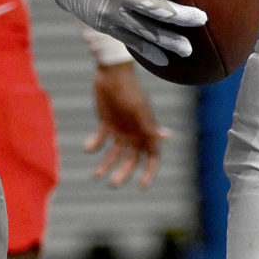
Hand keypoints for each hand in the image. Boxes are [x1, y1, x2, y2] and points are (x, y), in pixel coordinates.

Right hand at [45, 0, 207, 65]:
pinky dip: (148, 51)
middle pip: (151, 6)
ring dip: (167, 40)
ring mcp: (111, 12)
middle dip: (177, 14)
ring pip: (143, 29)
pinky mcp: (107, 26)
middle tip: (202, 18)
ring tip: (190, 49)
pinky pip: (130, 41)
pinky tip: (167, 59)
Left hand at [87, 62, 168, 187]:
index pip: (152, 157)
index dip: (149, 172)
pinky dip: (94, 146)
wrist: (111, 73)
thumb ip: (151, 126)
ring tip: (96, 176)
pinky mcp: (106, 124)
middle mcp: (135, 133)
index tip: (142, 186)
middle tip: (113, 184)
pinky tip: (88, 148)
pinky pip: (100, 140)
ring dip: (106, 165)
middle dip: (123, 173)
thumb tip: (169, 137)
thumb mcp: (139, 110)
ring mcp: (120, 129)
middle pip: (131, 160)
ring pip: (114, 154)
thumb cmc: (129, 90)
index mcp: (147, 131)